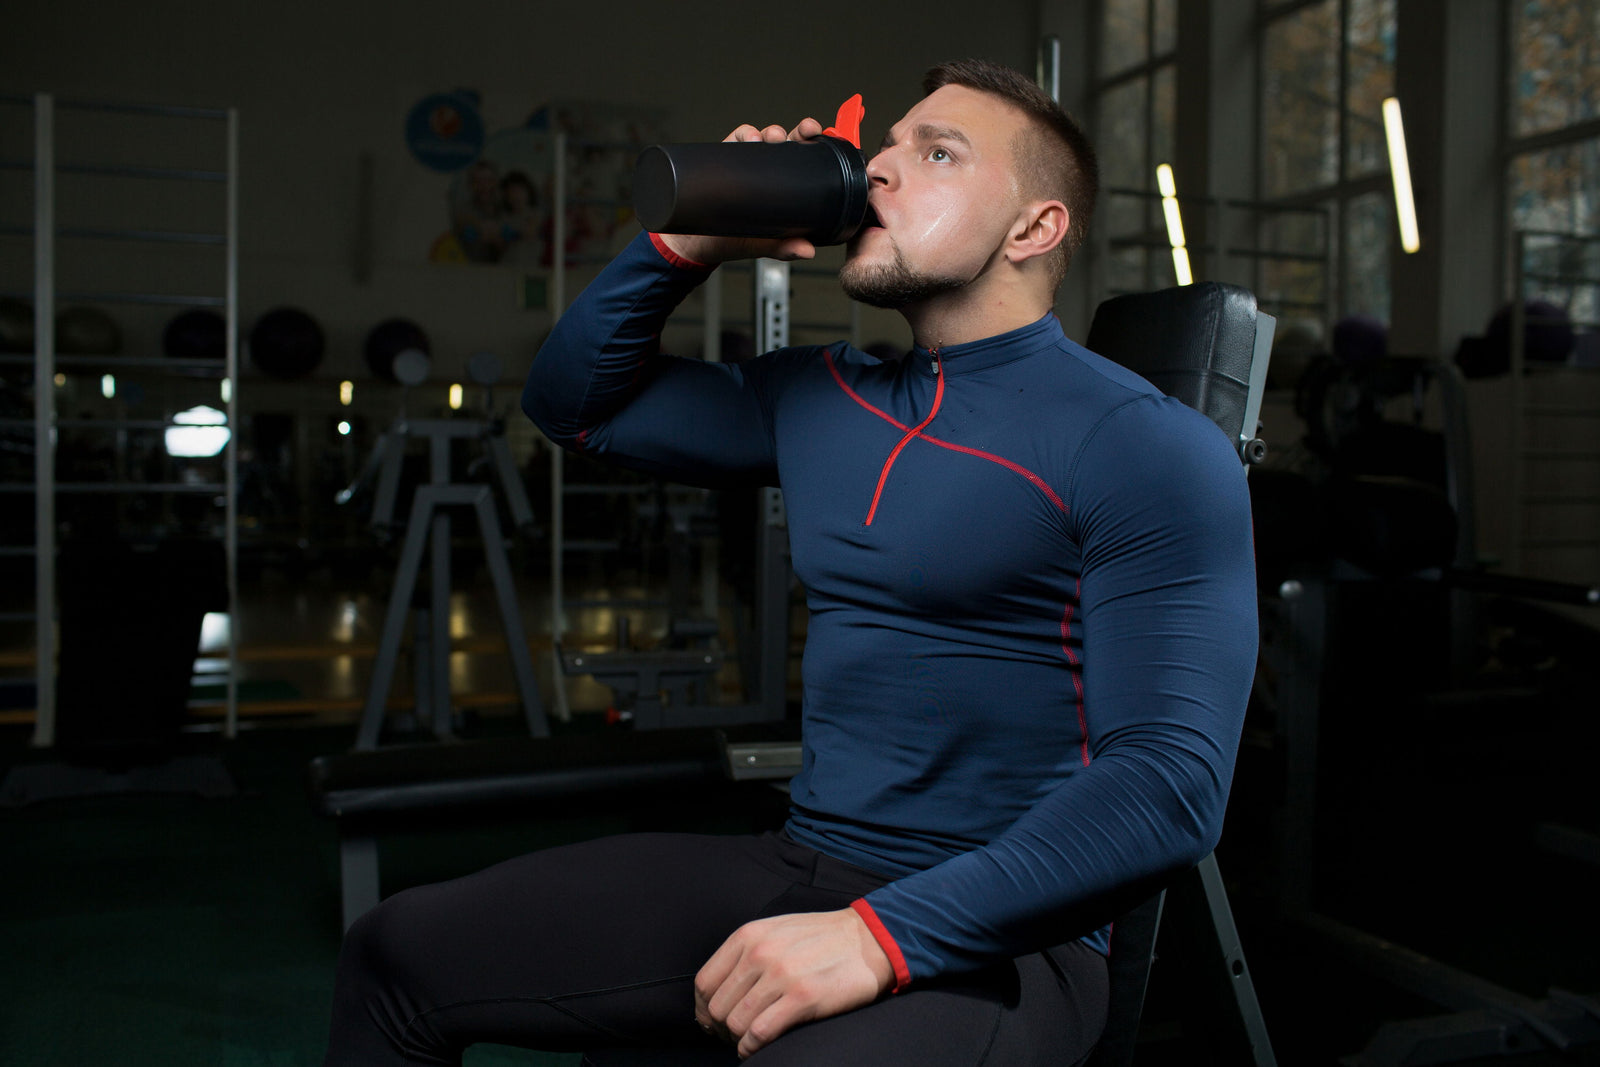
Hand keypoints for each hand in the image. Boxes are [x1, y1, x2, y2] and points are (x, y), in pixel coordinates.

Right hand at [657, 117, 825, 266]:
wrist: (696, 244)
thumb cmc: (732, 241)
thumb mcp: (762, 246)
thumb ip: (784, 247)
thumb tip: (808, 251)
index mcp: (782, 185)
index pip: (803, 162)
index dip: (815, 149)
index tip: (823, 141)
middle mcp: (766, 169)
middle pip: (788, 143)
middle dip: (798, 132)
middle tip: (804, 132)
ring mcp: (745, 161)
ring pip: (764, 136)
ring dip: (772, 132)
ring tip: (774, 138)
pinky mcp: (724, 157)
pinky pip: (737, 137)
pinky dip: (745, 134)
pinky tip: (751, 139)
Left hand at [694, 907, 894, 1058]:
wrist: (868, 939)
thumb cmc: (821, 938)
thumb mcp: (775, 931)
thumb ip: (746, 953)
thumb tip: (718, 991)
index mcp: (749, 936)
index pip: (704, 982)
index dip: (703, 1009)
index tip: (712, 1022)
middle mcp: (760, 953)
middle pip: (717, 1006)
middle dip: (720, 1029)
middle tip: (733, 1036)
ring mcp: (781, 976)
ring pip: (735, 1022)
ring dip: (737, 1039)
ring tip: (747, 1041)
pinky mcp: (802, 998)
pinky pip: (759, 1033)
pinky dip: (751, 1047)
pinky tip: (756, 1048)